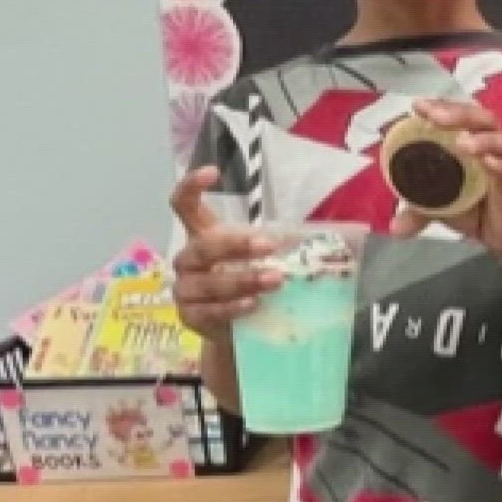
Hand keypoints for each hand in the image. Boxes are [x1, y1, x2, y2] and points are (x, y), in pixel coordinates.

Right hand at [167, 166, 281, 339]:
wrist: (235, 329)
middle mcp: (188, 260)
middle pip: (202, 247)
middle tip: (268, 246)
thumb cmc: (248, 283)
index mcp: (202, 236)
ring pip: (207, 282)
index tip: (211, 172)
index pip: (184, 205)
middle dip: (235, 245)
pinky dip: (231, 308)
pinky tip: (252, 304)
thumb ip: (277, 243)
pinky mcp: (190, 317)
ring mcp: (185, 289)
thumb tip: (317, 234)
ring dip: (242, 280)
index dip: (191, 186)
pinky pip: (208, 311)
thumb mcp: (261, 258)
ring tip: (275, 280)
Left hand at [390, 99, 501, 253]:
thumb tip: (394, 228)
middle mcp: (491, 148)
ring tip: (462, 143)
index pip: (459, 116)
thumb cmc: (473, 208)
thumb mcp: (437, 207)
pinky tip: (487, 162)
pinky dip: (499, 166)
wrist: (501, 236)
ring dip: (483, 139)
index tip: (418, 106)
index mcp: (470, 143)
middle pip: (482, 119)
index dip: (441, 107)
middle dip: (459, 114)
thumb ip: (416, 212)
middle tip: (435, 117)